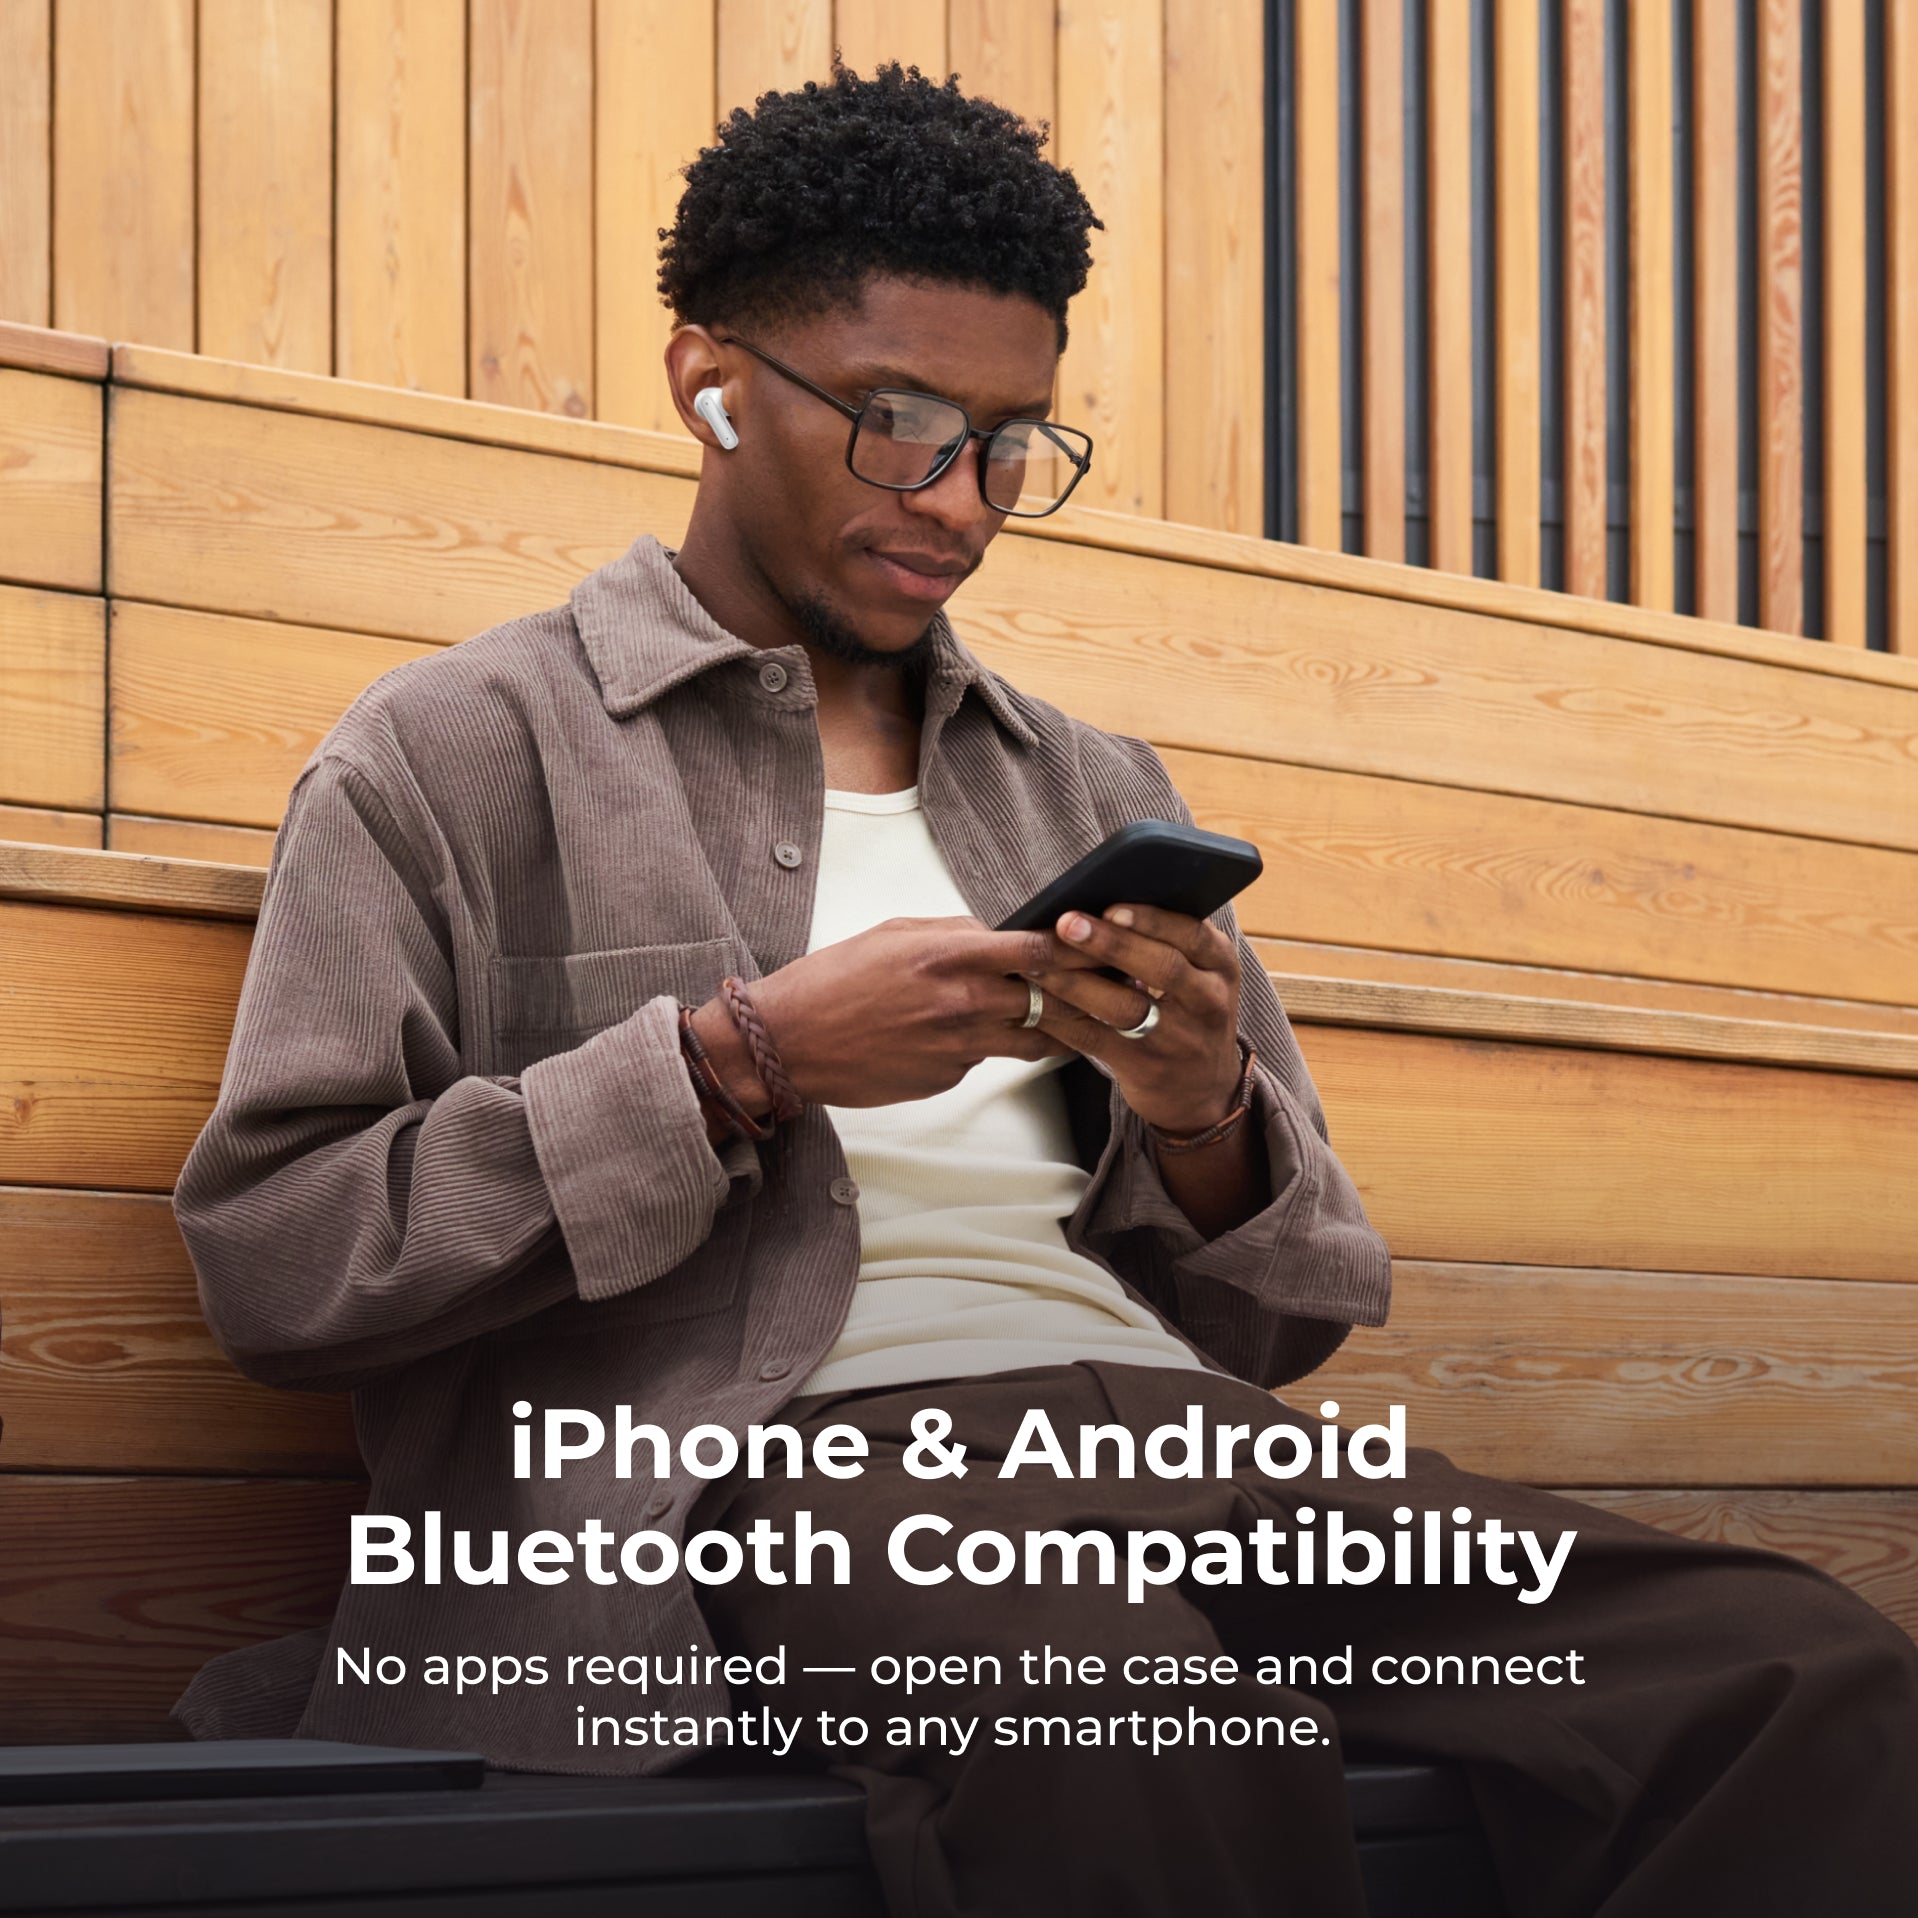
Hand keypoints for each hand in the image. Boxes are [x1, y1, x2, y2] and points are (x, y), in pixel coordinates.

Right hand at [688, 916, 1089, 1112]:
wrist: (789, 1042)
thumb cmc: (834, 981)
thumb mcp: (895, 935)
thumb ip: (954, 932)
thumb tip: (999, 933)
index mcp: (948, 956)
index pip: (1038, 951)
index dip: (1079, 949)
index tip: (1102, 945)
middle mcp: (961, 1003)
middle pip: (1050, 1000)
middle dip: (1084, 993)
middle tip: (1109, 988)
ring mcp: (957, 1048)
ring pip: (1033, 1040)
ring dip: (1054, 1029)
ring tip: (1071, 1019)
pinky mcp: (946, 1078)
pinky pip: (985, 1060)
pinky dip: (990, 1047)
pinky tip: (971, 1037)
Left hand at [1020, 902, 1244, 1134]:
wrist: (1201, 1088)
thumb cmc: (1188, 1011)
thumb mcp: (1198, 974)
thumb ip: (1165, 940)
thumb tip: (1098, 901)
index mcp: (1220, 965)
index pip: (1193, 934)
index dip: (1152, 920)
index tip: (1112, 906)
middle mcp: (1207, 1000)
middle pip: (1162, 967)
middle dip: (1111, 943)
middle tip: (1067, 924)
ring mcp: (1178, 1038)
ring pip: (1125, 1006)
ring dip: (1077, 982)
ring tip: (1039, 962)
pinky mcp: (1144, 1067)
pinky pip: (1096, 1039)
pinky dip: (1062, 1018)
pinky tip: (1037, 1000)